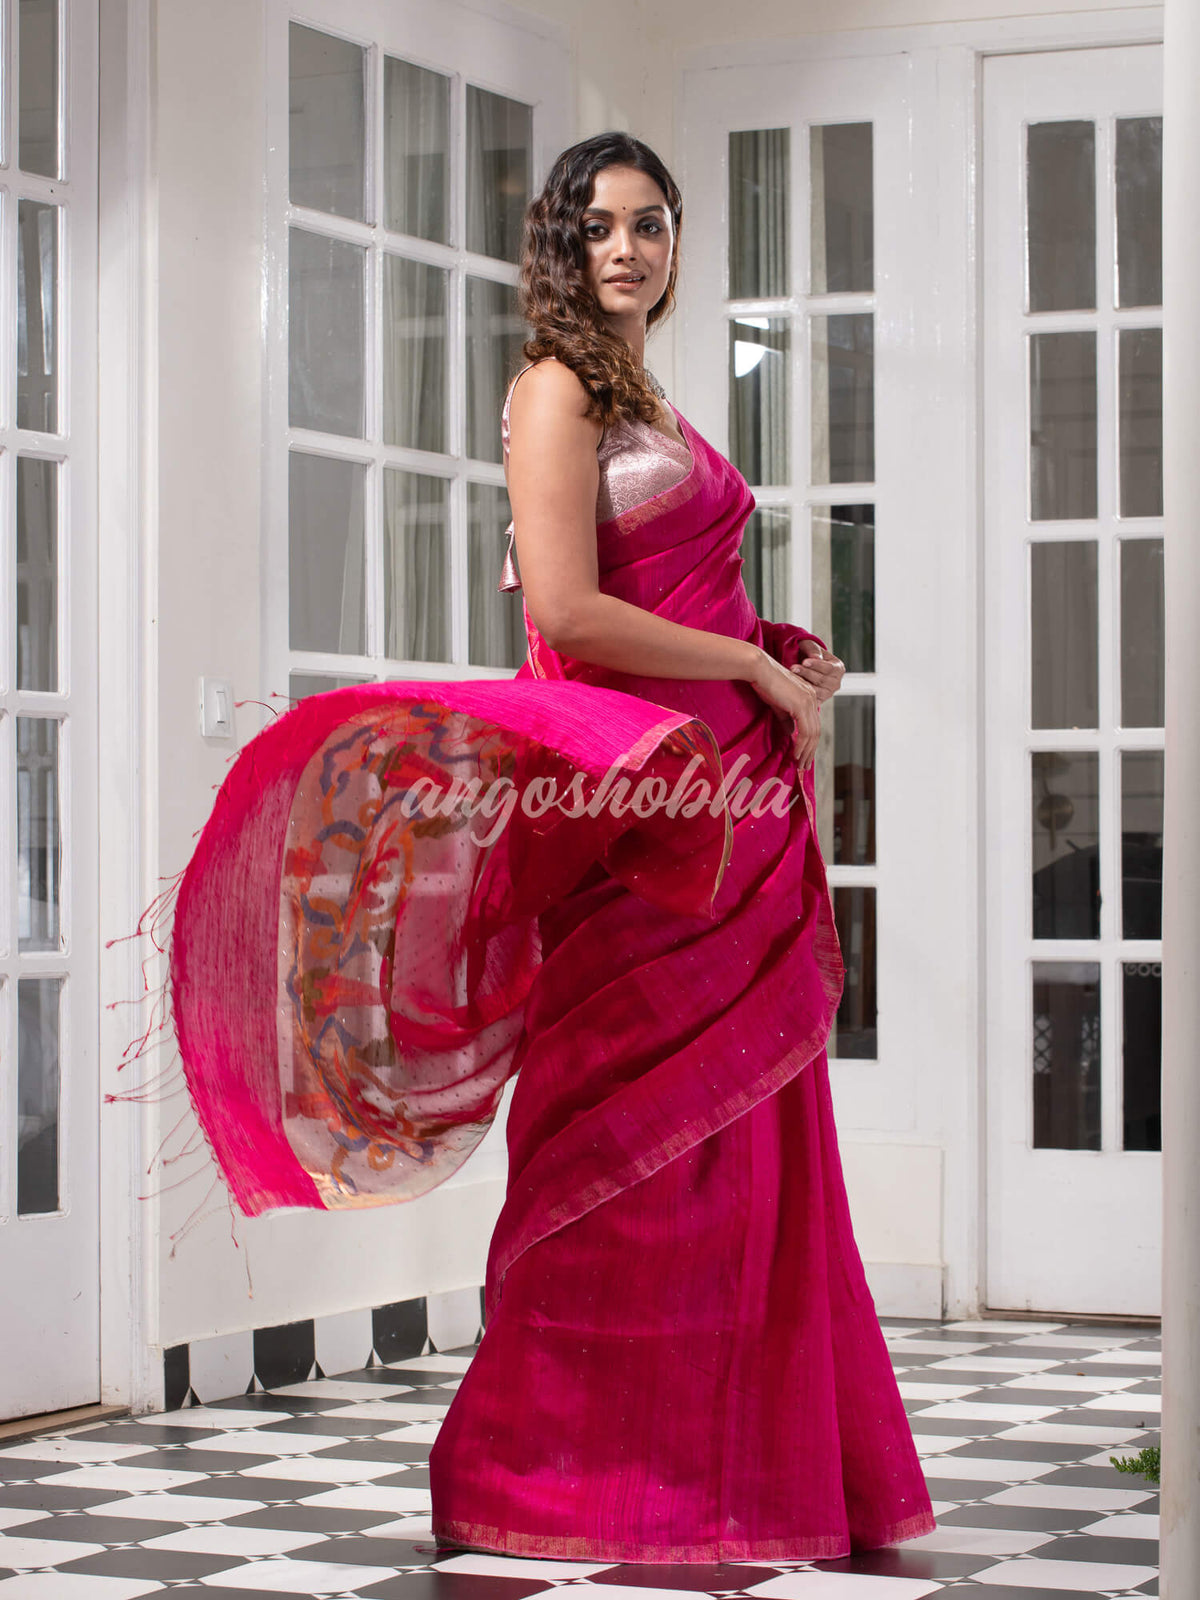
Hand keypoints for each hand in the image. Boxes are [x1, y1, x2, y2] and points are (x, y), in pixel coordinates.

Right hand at [747, 650, 821, 772]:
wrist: (759, 669)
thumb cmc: (764, 682)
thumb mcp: (777, 704)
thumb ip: (786, 718)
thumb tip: (790, 733)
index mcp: (808, 696)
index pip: (813, 724)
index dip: (809, 742)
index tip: (803, 756)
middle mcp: (812, 698)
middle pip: (816, 731)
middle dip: (810, 751)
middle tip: (804, 765)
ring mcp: (809, 701)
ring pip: (813, 734)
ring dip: (806, 751)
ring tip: (800, 764)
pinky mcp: (802, 705)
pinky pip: (805, 731)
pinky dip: (801, 745)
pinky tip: (796, 754)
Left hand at [789, 639, 843, 703]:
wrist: (804, 666)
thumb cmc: (809, 654)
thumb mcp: (811, 647)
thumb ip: (813, 650)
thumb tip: (816, 657)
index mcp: (838, 668)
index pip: (829, 668)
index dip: (816, 665)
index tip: (804, 661)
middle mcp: (836, 683)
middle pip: (822, 680)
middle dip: (807, 673)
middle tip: (794, 668)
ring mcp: (828, 693)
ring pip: (816, 690)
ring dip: (803, 684)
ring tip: (791, 676)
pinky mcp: (820, 701)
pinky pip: (812, 699)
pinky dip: (803, 694)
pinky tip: (794, 687)